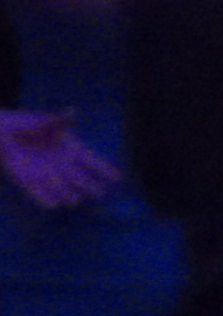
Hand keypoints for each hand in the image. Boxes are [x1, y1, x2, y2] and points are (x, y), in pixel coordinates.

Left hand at [0, 113, 116, 210]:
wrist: (7, 135)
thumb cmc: (31, 126)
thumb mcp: (47, 121)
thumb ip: (60, 120)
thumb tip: (73, 111)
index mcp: (72, 149)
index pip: (92, 161)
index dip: (105, 169)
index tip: (119, 178)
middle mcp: (63, 165)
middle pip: (80, 178)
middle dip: (90, 186)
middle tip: (101, 195)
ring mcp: (46, 175)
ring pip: (61, 188)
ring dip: (67, 194)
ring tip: (76, 201)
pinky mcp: (28, 181)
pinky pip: (37, 192)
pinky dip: (44, 198)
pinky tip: (52, 205)